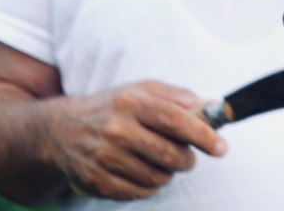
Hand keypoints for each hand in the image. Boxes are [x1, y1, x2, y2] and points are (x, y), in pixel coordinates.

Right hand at [53, 80, 227, 199]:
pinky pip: (139, 193)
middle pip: (169, 154)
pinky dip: (148, 186)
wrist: (62, 131)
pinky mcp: (96, 181)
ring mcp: (104, 157)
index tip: (221, 148)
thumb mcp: (142, 90)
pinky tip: (142, 172)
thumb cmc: (113, 108)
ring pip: (157, 177)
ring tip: (159, 162)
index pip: (175, 120)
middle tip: (186, 157)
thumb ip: (178, 96)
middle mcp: (116, 129)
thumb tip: (211, 107)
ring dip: (167, 173)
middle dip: (187, 160)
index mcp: (131, 102)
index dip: (203, 136)